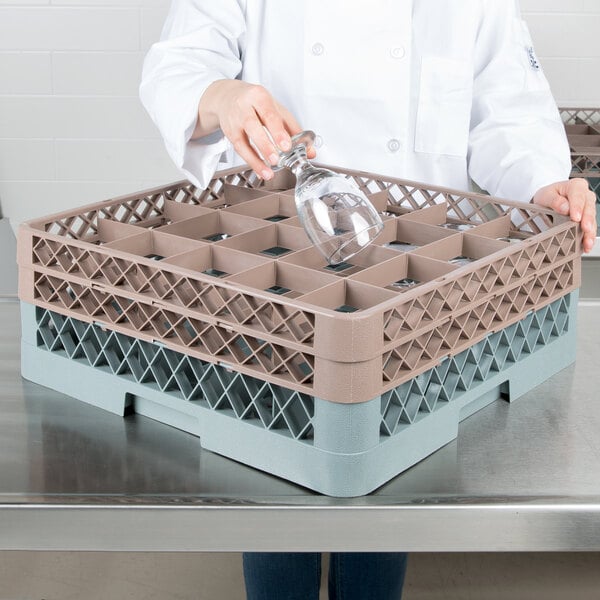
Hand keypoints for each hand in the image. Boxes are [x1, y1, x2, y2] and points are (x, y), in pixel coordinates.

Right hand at [195, 79, 315, 179]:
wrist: (227, 96)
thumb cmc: (256, 103)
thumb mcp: (276, 109)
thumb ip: (294, 129)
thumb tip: (310, 151)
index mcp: (259, 97)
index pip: (269, 114)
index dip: (277, 131)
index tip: (286, 146)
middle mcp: (244, 107)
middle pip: (252, 126)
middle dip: (265, 145)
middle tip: (276, 159)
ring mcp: (234, 121)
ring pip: (242, 141)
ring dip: (255, 159)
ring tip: (268, 172)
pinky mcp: (229, 133)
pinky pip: (239, 150)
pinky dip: (251, 162)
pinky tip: (260, 171)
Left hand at [532, 178, 596, 252]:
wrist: (548, 200)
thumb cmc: (548, 195)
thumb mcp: (545, 195)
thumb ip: (554, 200)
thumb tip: (565, 208)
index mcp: (576, 186)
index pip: (578, 196)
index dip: (578, 207)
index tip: (575, 218)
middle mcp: (585, 195)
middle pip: (589, 208)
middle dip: (588, 220)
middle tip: (585, 230)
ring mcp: (587, 207)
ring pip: (591, 219)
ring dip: (590, 232)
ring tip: (587, 243)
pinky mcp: (586, 218)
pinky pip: (590, 227)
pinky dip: (587, 237)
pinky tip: (586, 245)